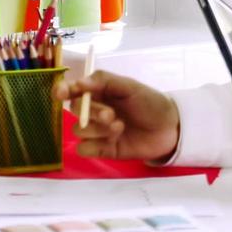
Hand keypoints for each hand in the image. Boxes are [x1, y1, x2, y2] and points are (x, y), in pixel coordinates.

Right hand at [56, 71, 180, 160]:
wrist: (169, 128)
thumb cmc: (150, 103)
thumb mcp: (130, 87)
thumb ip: (105, 81)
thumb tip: (79, 82)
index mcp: (99, 92)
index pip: (72, 90)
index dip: (62, 90)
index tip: (63, 93)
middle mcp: (94, 111)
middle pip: (75, 110)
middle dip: (91, 112)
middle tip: (111, 115)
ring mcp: (97, 131)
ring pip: (78, 130)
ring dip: (97, 129)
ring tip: (120, 126)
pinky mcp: (102, 149)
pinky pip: (83, 149)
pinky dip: (94, 145)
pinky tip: (112, 141)